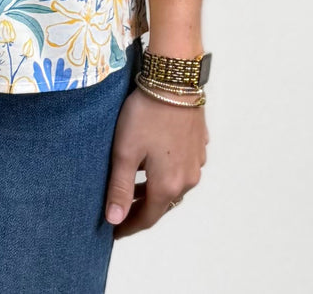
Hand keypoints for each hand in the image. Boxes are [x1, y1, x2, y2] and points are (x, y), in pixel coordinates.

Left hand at [105, 87, 208, 235]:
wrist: (174, 80)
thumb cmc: (145, 114)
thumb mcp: (125, 151)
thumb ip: (119, 187)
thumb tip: (114, 221)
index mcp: (168, 185)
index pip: (147, 217)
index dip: (129, 226)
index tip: (114, 232)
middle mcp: (188, 179)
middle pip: (162, 203)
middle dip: (141, 208)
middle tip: (120, 208)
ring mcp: (197, 161)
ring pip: (173, 185)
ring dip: (154, 189)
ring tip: (134, 184)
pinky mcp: (199, 143)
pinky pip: (182, 167)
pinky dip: (167, 171)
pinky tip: (154, 160)